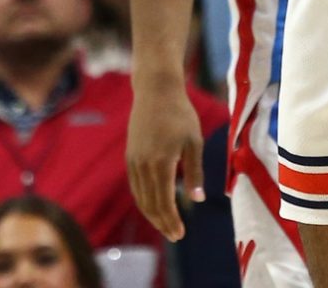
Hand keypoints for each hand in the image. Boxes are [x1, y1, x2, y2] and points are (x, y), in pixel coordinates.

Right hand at [126, 70, 206, 239]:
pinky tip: (154, 205)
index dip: (171, 221)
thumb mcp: (194, 142)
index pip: (164, 202)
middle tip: (175, 236)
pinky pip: (136, 186)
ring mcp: (134, 162)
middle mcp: (143, 166)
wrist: (156, 92)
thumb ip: (195, 171)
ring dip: (152, 215)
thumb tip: (197, 200)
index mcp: (161, 163)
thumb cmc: (181, 114)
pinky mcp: (130, 157)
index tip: (180, 234)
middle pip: (150, 204)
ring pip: (140, 197)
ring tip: (165, 225)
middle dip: (162, 223)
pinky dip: (144, 200)